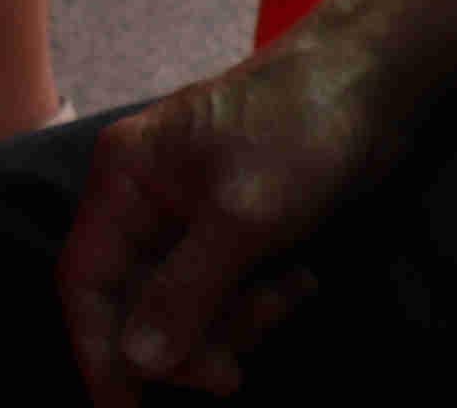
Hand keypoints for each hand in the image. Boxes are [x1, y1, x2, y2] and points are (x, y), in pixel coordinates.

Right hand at [52, 34, 415, 406]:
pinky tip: (301, 283)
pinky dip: (257, 302)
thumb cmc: (299, 129)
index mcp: (125, 178)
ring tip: (288, 298)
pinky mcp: (231, 226)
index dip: (96, 350)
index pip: (85, 280)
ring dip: (236, 320)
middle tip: (233, 374)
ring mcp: (187, 212)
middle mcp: (144, 196)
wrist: (371, 82)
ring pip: (185, 305)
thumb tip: (135, 363)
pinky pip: (223, 291)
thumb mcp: (242, 217)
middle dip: (187, 342)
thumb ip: (184, 293)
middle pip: (135, 303)